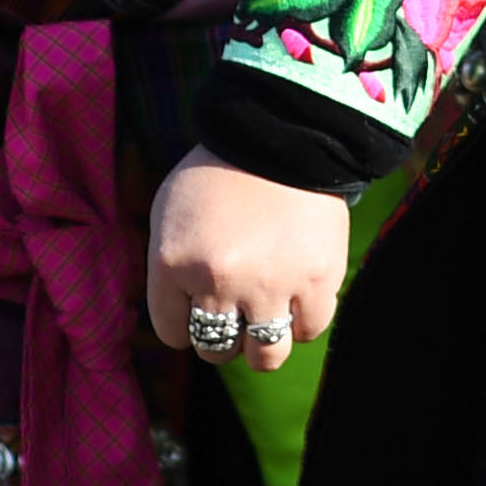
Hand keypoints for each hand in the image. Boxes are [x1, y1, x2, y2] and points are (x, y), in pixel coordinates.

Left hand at [146, 153, 357, 370]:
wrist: (283, 129)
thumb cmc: (221, 171)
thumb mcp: (169, 211)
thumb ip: (168, 266)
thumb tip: (182, 315)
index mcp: (174, 262)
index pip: (171, 333)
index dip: (184, 320)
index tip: (198, 300)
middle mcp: (219, 281)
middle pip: (214, 350)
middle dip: (220, 338)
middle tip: (233, 310)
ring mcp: (271, 283)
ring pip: (264, 355)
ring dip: (260, 344)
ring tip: (265, 316)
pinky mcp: (318, 277)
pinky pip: (308, 329)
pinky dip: (301, 323)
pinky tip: (297, 299)